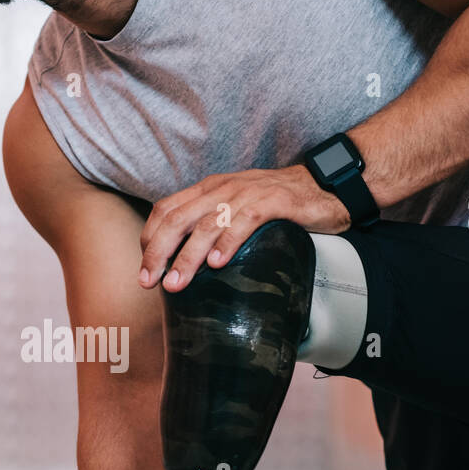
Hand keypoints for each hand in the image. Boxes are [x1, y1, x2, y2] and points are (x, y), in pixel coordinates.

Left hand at [138, 164, 349, 292]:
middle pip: (179, 219)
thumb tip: (182, 263)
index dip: (150, 238)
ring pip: (208, 224)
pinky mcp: (275, 201)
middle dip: (159, 252)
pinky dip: (228, 242)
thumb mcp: (235, 210)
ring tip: (177, 283)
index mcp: (209, 190)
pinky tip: (218, 264)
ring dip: (188, 256)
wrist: (323, 187)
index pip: (166, 209)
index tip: (145, 269)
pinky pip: (245, 221)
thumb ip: (210, 226)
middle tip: (150, 282)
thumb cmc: (276, 205)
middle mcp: (223, 189)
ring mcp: (248, 193)